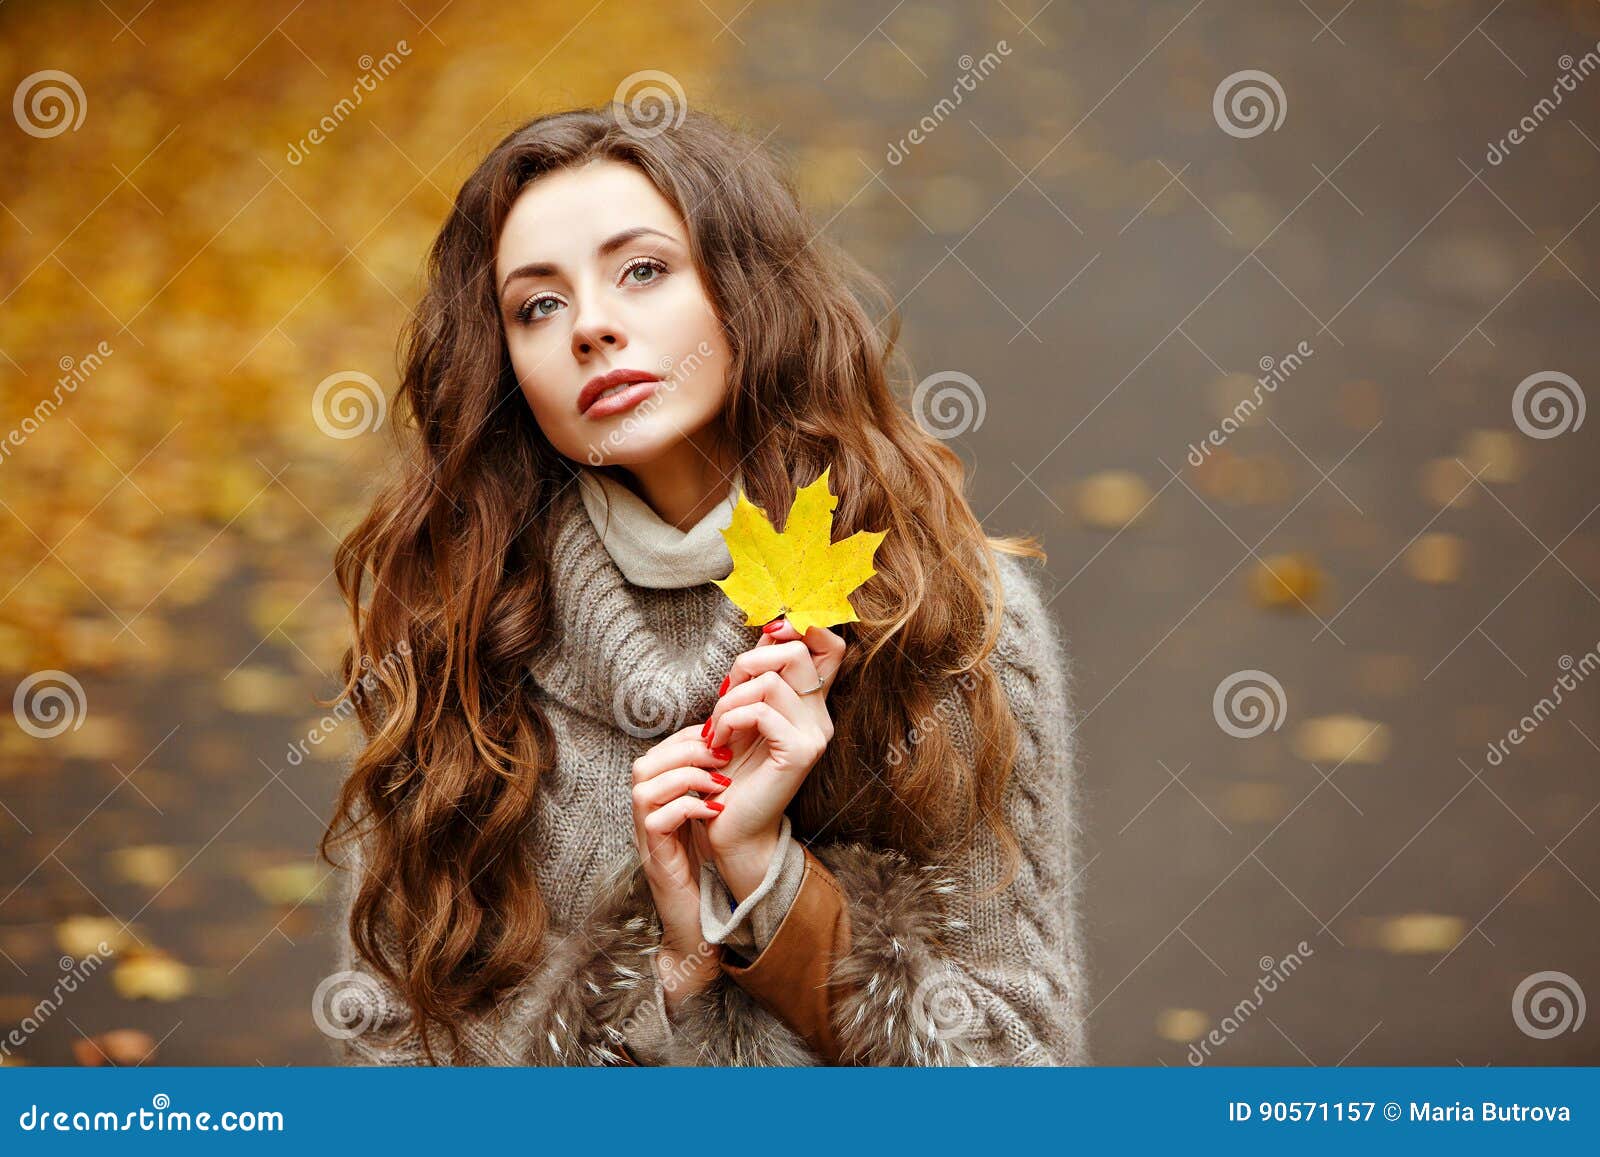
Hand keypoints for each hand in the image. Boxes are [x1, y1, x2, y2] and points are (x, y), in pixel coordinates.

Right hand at [630, 722, 734, 1013]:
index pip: (660, 753)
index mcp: (659, 803)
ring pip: (644, 788)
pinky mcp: (654, 859)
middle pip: (645, 764)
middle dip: (686, 750)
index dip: (688, 739)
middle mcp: (646, 818)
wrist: (700, 926)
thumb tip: (734, 751)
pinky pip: (656, 821)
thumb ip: (713, 790)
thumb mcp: (712, 823)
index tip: (723, 738)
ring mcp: (645, 838)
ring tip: (722, 782)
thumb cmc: (709, 874)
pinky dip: (687, 807)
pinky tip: (716, 811)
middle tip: (724, 754)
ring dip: (687, 776)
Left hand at [698, 618, 846, 898]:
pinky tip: (718, 741)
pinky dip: (730, 719)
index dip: (801, 627)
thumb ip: (758, 674)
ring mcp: (814, 734)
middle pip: (796, 652)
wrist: (732, 825)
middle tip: (725, 692)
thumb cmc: (731, 768)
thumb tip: (769, 628)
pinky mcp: (800, 753)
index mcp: (810, 701)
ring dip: (730, 699)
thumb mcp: (743, 711)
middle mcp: (820, 715)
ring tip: (715, 727)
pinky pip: (762, 712)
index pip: (829, 645)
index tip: (767, 634)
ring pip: (771, 682)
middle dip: (749, 661)